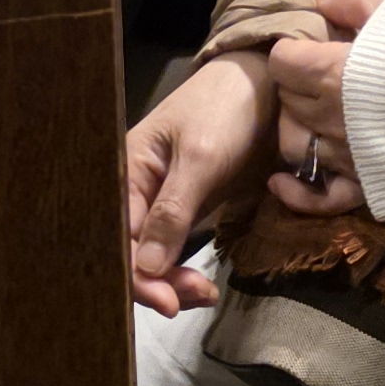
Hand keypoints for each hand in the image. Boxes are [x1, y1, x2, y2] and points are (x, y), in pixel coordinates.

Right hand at [122, 51, 275, 315]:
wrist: (266, 84)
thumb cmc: (226, 108)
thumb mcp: (201, 156)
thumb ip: (173, 211)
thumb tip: (146, 268)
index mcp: (126, 170)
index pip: (118, 236)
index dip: (137, 274)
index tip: (168, 302)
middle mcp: (137, 189)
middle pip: (132, 252)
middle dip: (158, 283)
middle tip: (197, 297)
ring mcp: (162, 201)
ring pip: (153, 257)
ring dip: (173, 282)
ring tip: (205, 293)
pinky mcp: (187, 208)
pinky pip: (175, 249)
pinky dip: (184, 271)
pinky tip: (202, 285)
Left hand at [263, 0, 384, 219]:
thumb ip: (351, 1)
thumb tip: (319, 1)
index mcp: (329, 72)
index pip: (281, 62)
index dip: (292, 51)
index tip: (310, 48)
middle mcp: (328, 118)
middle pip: (287, 102)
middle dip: (296, 86)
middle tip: (316, 77)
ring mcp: (344, 156)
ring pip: (295, 145)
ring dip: (298, 129)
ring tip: (311, 119)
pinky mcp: (364, 186)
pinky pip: (319, 198)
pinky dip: (297, 193)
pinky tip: (281, 183)